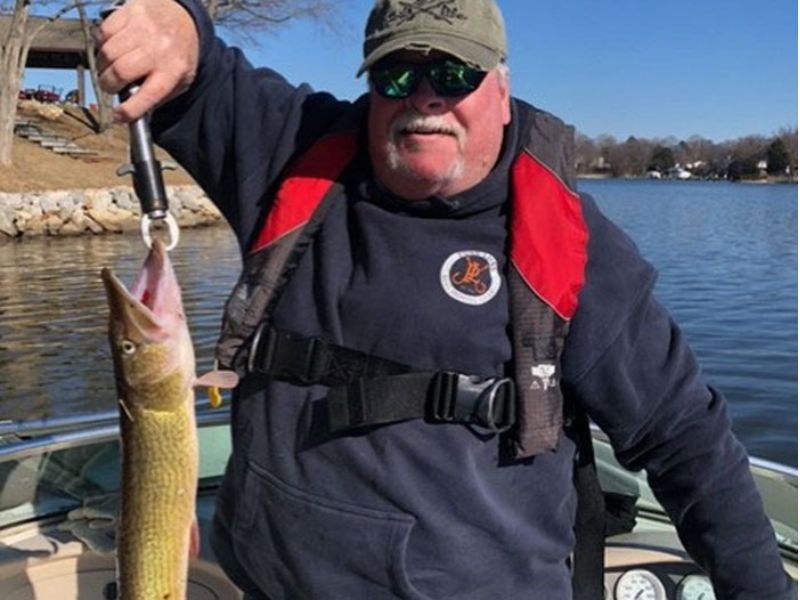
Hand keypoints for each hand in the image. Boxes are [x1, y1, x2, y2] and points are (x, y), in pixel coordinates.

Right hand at [96, 0, 198, 121]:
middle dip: (108, 85)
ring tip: (109, 68)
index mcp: (173, 71)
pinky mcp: (130, 13)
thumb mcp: (181, 80)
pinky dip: (102, 44)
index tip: (118, 116)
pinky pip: (103, 32)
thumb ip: (160, 96)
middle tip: (109, 86)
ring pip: (107, 53)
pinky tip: (111, 47)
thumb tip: (135, 113)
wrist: (183, 17)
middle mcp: (158, 49)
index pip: (147, 95)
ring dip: (102, 66)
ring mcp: (143, 29)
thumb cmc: (178, 53)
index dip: (129, 110)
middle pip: (120, 72)